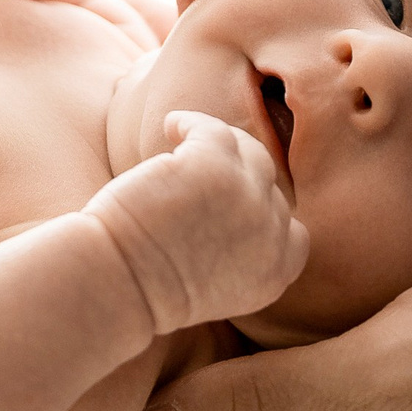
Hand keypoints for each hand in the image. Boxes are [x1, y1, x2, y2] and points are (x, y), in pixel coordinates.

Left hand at [86, 112, 307, 334]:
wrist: (118, 282)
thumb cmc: (146, 287)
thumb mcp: (212, 286)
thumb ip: (237, 257)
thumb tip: (229, 216)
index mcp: (273, 274)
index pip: (293, 234)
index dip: (266, 214)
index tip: (233, 205)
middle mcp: (270, 237)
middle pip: (270, 188)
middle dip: (239, 178)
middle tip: (203, 171)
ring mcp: (247, 198)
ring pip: (250, 152)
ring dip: (219, 145)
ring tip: (184, 140)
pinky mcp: (215, 167)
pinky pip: (213, 129)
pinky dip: (190, 123)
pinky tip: (171, 125)